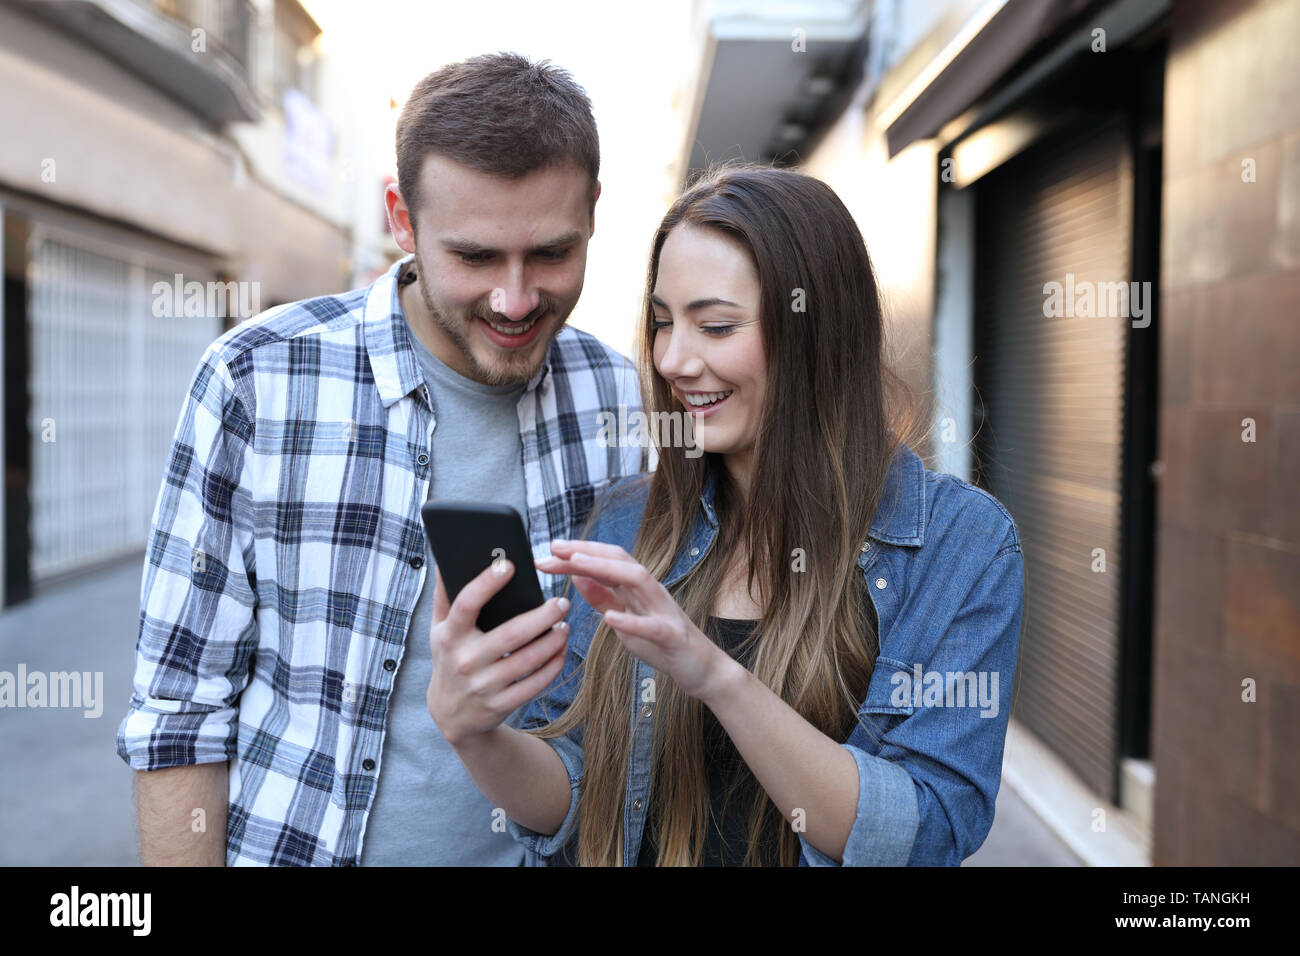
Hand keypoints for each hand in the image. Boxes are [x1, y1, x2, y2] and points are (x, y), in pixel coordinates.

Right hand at [426, 561, 570, 746]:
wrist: (451, 715)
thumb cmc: (449, 659)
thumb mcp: (439, 629)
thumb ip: (445, 596)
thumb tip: (448, 560)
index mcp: (449, 636)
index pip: (466, 604)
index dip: (487, 583)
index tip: (510, 565)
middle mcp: (465, 661)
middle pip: (511, 633)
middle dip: (542, 616)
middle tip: (561, 602)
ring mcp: (483, 685)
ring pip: (529, 659)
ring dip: (553, 640)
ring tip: (565, 624)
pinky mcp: (500, 704)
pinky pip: (535, 684)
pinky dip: (553, 665)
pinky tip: (562, 649)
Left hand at [535, 540, 735, 702]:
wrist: (699, 668)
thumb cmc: (659, 642)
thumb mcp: (623, 617)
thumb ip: (602, 596)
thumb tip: (576, 575)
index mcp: (636, 587)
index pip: (606, 559)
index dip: (578, 552)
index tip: (550, 549)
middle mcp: (650, 591)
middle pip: (619, 560)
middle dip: (585, 551)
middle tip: (554, 549)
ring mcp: (663, 610)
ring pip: (637, 579)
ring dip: (605, 569)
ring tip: (576, 565)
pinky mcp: (672, 636)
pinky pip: (652, 626)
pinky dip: (631, 620)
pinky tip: (610, 619)